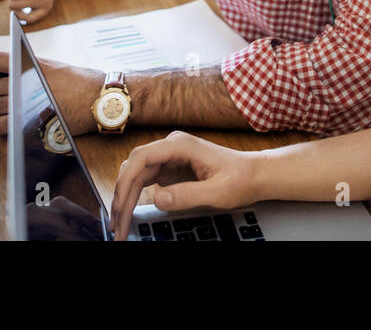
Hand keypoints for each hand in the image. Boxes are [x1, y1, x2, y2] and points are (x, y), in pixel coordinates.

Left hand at [0, 50, 101, 136]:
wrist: (101, 99)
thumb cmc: (84, 83)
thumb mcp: (56, 67)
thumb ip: (34, 70)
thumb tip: (14, 76)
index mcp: (31, 64)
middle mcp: (25, 81)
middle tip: (5, 100)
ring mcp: (26, 102)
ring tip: (12, 114)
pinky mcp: (30, 122)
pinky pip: (3, 127)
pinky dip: (7, 128)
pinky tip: (16, 126)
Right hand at [109, 130, 259, 239]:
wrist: (254, 175)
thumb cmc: (241, 179)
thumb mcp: (218, 192)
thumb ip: (187, 195)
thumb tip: (157, 199)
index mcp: (180, 145)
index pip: (141, 158)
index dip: (126, 182)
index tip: (120, 206)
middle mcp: (170, 147)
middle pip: (134, 168)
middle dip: (122, 196)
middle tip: (117, 225)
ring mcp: (169, 157)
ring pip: (136, 175)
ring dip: (125, 198)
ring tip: (120, 224)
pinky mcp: (170, 168)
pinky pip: (145, 181)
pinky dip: (135, 197)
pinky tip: (130, 213)